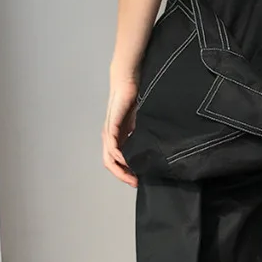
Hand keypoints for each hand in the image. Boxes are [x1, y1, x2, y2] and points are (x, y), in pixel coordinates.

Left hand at [102, 66, 138, 187]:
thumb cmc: (135, 97)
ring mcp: (110, 130)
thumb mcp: (142, 122)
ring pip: (109, 157)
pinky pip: (112, 143)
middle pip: (110, 163)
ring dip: (119, 169)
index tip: (138, 180)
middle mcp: (111, 136)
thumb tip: (153, 150)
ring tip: (132, 175)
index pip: (117, 160)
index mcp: (118, 136)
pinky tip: (125, 159)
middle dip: (122, 175)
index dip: (125, 173)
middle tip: (135, 182)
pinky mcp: (112, 123)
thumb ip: (143, 135)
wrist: (128, 79)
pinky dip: (117, 153)